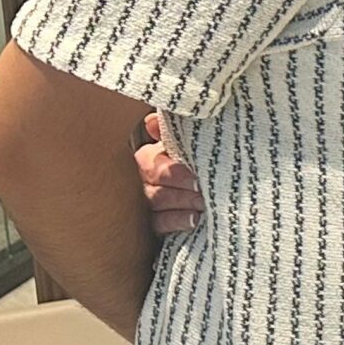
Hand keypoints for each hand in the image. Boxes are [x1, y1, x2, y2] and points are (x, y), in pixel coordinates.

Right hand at [135, 113, 203, 235]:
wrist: (200, 186)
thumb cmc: (190, 160)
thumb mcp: (183, 144)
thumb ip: (170, 132)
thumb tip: (151, 120)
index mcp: (146, 158)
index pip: (153, 165)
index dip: (174, 173)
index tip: (195, 177)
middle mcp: (141, 180)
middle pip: (155, 187)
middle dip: (181, 190)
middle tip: (202, 191)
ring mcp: (146, 203)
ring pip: (158, 204)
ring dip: (183, 204)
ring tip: (203, 204)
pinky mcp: (153, 224)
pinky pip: (161, 223)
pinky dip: (178, 221)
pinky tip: (194, 219)